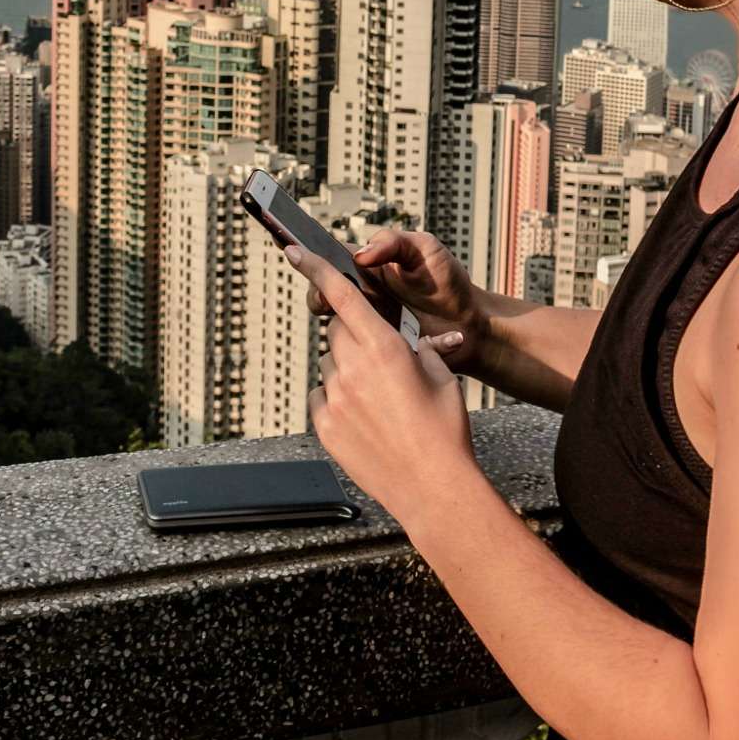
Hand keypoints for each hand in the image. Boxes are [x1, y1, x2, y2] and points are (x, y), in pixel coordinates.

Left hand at [282, 241, 478, 530]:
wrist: (434, 488)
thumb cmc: (444, 429)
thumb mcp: (440, 375)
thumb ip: (415, 348)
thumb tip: (403, 341)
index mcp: (383, 347)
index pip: (341, 295)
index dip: (315, 268)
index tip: (294, 251)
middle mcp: (352, 369)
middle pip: (336, 331)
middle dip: (352, 334)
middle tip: (379, 358)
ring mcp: (334, 400)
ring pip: (330, 366)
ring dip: (347, 371)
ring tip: (380, 402)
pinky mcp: (325, 427)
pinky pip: (322, 397)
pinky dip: (338, 400)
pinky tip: (366, 419)